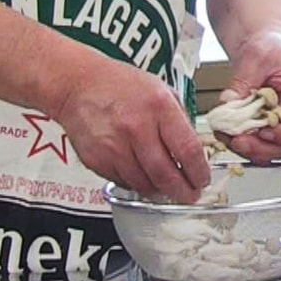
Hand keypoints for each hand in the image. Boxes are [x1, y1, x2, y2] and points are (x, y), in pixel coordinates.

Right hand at [52, 57, 208, 202]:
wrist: (78, 85)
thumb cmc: (120, 85)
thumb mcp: (161, 90)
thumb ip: (179, 119)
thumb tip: (194, 151)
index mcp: (159, 107)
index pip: (188, 150)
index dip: (199, 172)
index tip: (202, 180)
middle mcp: (137, 127)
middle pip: (167, 175)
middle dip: (183, 191)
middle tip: (190, 195)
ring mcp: (115, 146)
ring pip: (145, 184)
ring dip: (161, 191)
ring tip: (168, 189)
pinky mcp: (98, 160)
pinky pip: (124, 182)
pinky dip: (138, 184)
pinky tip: (144, 178)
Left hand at [218, 30, 280, 162]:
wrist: (259, 47)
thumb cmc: (268, 47)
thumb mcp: (256, 57)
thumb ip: (243, 81)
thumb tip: (229, 102)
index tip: (265, 132)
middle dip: (262, 147)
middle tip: (239, 140)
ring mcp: (278, 122)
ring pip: (270, 149)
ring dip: (248, 148)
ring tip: (228, 136)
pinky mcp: (261, 126)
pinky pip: (254, 143)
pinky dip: (240, 142)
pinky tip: (226, 132)